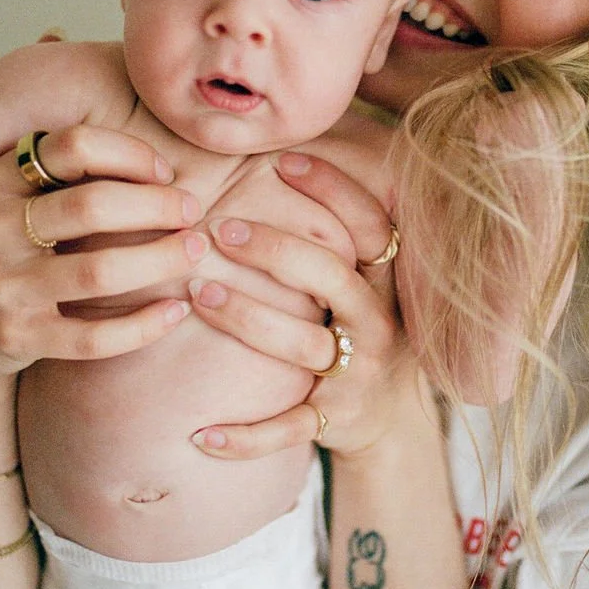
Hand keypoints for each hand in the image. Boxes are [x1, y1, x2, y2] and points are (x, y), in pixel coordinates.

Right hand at [0, 125, 208, 380]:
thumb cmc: (10, 252)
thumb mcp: (16, 202)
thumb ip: (66, 177)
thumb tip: (162, 162)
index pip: (74, 147)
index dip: (131, 154)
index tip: (166, 173)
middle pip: (93, 206)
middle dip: (158, 206)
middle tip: (193, 213)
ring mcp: (2, 286)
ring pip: (101, 271)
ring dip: (163, 260)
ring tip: (196, 252)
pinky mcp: (17, 337)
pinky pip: (95, 336)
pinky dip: (145, 324)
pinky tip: (176, 311)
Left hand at [188, 152, 418, 458]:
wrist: (389, 422)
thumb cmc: (359, 331)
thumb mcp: (366, 283)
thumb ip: (336, 235)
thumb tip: (285, 152)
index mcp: (386, 283)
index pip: (370, 225)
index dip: (332, 189)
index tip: (282, 161)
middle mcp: (377, 324)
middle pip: (330, 277)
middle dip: (274, 249)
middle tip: (219, 230)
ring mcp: (357, 375)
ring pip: (302, 345)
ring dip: (248, 319)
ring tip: (199, 296)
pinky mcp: (334, 420)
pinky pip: (286, 427)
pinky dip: (244, 436)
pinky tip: (199, 434)